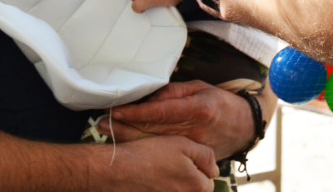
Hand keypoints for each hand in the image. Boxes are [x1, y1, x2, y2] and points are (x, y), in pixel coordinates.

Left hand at [102, 80, 263, 160]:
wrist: (244, 127)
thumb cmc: (220, 102)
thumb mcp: (200, 87)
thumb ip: (174, 92)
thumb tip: (149, 95)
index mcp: (197, 109)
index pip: (160, 112)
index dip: (136, 113)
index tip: (116, 111)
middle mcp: (193, 130)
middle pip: (152, 131)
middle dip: (125, 127)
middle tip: (100, 123)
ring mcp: (192, 147)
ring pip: (155, 144)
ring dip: (130, 139)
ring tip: (107, 133)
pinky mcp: (191, 157)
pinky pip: (164, 153)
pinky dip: (145, 149)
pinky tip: (128, 146)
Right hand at [102, 136, 217, 190]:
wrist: (117, 170)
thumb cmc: (150, 154)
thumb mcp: (183, 144)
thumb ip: (206, 156)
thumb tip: (215, 170)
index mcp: (197, 187)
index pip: (208, 181)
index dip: (198, 169)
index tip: (184, 161)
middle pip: (195, 190)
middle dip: (189, 180)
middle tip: (171, 167)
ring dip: (176, 185)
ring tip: (160, 173)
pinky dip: (163, 188)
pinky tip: (152, 181)